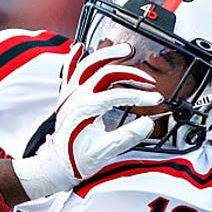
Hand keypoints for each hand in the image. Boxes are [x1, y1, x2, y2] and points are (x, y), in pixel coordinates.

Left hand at [13, 43, 161, 199]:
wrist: (56, 165)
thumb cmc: (77, 160)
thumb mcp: (105, 152)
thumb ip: (126, 137)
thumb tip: (147, 124)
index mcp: (86, 109)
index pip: (117, 95)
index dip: (139, 97)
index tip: (155, 100)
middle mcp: (76, 97)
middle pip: (105, 73)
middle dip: (130, 73)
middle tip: (148, 80)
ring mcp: (70, 95)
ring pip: (87, 65)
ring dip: (107, 55)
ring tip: (125, 49)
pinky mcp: (67, 96)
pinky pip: (68, 72)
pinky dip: (73, 58)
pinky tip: (79, 47)